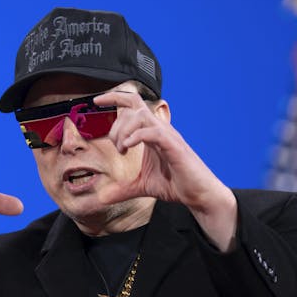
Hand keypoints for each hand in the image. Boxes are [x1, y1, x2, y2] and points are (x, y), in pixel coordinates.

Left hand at [94, 91, 236, 250]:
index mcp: (151, 132)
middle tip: (116, 144)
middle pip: (134, 105)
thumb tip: (103, 198)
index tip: (97, 101)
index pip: (133, 105)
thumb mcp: (142, 186)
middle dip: (116, 120)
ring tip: (123, 149)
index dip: (115, 98)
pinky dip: (136, 136)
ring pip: (141, 115)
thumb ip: (122, 189)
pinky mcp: (174, 147)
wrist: (199, 194)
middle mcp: (159, 129)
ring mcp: (168, 136)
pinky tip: (127, 148)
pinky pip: (153, 132)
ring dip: (124, 130)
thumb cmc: (176, 184)